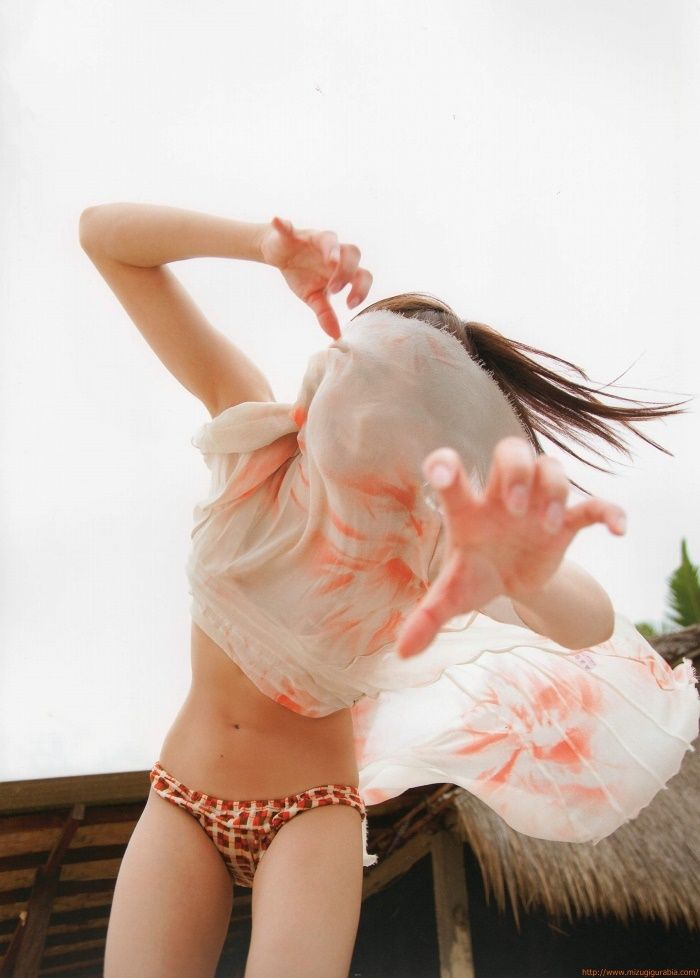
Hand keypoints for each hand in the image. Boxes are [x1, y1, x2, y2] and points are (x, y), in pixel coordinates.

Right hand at [260, 217, 372, 339]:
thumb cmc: (303, 274)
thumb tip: (336, 336)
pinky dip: (283, 224)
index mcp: (342, 269)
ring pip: (330, 238)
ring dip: (332, 249)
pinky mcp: (293, 233)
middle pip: (353, 252)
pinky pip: (289, 227)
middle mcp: (334, 251)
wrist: (281, 256)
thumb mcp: (314, 297)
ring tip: (330, 262)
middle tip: (334, 290)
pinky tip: (278, 221)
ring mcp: (314, 239)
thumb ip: (325, 314)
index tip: (349, 305)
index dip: (361, 289)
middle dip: (347, 271)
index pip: (362, 275)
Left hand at [395, 436, 626, 657]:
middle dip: (515, 470)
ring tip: (545, 525)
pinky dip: (609, 511)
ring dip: (552, 489)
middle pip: (512, 451)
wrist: (515, 581)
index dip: (445, 465)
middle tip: (515, 507)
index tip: (443, 471)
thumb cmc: (478, 573)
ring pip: (551, 467)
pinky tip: (618, 530)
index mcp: (468, 508)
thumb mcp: (454, 596)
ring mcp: (537, 503)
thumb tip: (401, 653)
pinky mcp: (568, 521)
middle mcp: (502, 496)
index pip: (451, 471)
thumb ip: (428, 617)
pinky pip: (594, 505)